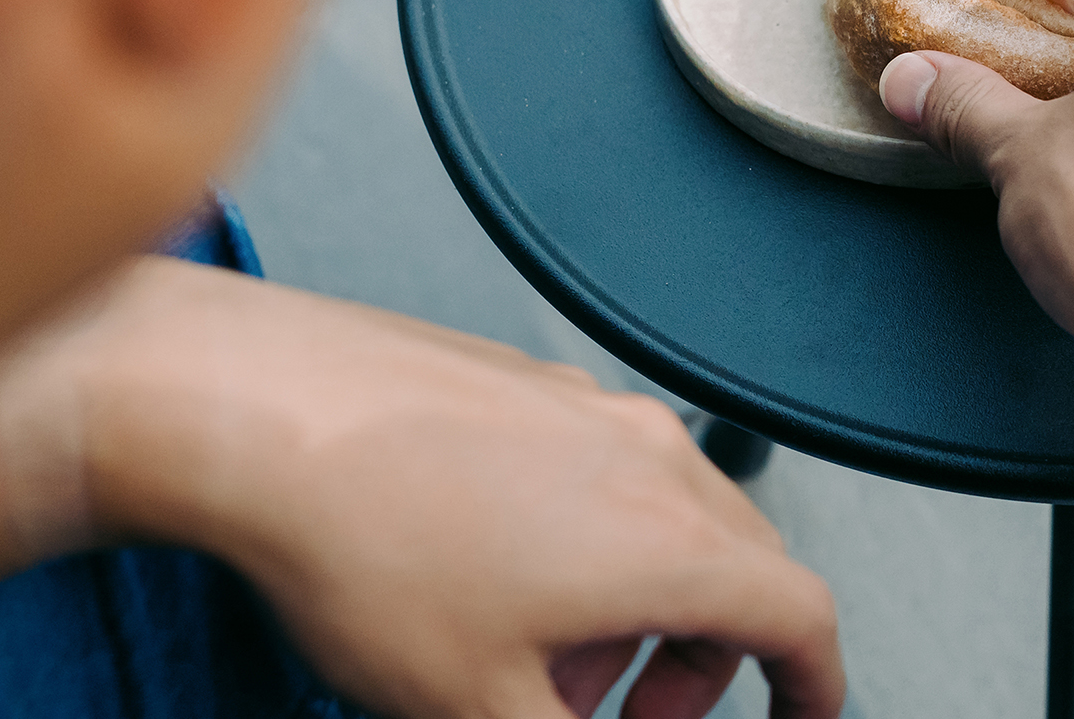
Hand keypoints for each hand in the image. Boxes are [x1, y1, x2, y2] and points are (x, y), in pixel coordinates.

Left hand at [0, 258, 842, 718]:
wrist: (259, 413)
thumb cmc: (361, 542)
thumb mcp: (477, 709)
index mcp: (670, 544)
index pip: (803, 620)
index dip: (814, 687)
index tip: (802, 717)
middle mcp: (653, 462)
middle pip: (744, 569)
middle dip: (707, 660)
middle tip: (633, 713)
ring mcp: (595, 412)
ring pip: (672, 518)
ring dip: (643, 603)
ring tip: (545, 654)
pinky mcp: (534, 388)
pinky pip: (607, 472)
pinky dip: (592, 541)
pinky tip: (496, 578)